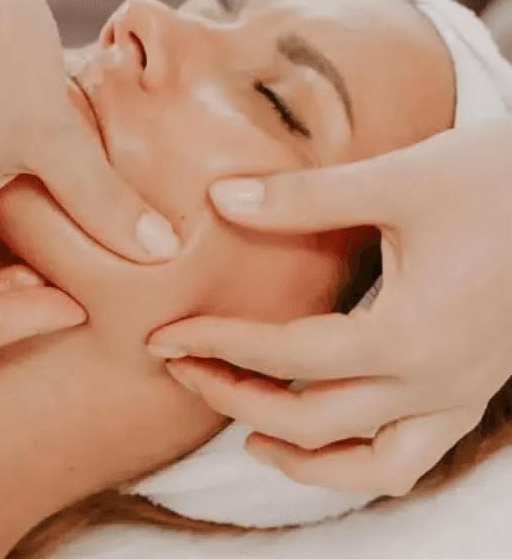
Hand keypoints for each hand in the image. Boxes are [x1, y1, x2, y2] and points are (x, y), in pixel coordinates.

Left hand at [147, 118, 511, 495]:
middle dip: (234, 399)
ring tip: (244, 430)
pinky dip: (356, 461)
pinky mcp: (470, 387)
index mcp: (407, 335)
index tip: (166, 335)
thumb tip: (220, 198)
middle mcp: (433, 382)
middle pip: (311, 421)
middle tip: (182, 370)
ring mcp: (456, 394)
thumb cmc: (498, 180)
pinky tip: (325, 436)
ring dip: (298, 456)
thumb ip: (303, 196)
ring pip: (366, 464)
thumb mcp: (398, 180)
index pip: (285, 356)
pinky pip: (408, 456)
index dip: (216, 344)